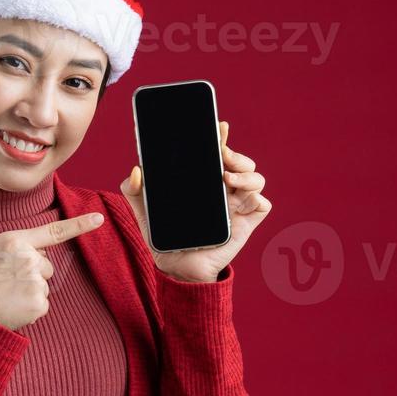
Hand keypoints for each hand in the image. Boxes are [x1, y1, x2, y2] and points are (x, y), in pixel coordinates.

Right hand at [0, 212, 104, 329]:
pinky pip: (42, 303)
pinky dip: (30, 308)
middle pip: (45, 265)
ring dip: (29, 291)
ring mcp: (35, 281)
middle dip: (31, 273)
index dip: (79, 225)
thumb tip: (36, 253)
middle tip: (5, 283)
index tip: (99, 219)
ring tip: (5, 296)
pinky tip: (12, 307)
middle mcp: (28, 258)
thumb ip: (13, 246)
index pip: (52, 232)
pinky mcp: (39, 302)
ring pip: (43, 285)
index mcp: (14, 241)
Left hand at [120, 120, 271, 283]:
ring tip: (225, 177)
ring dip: (246, 171)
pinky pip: (262, 203)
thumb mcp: (145, 214)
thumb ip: (134, 192)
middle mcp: (225, 190)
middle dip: (235, 152)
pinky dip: (255, 197)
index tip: (218, 126)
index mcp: (205, 182)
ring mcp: (238, 206)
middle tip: (221, 152)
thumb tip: (135, 171)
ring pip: (255, 177)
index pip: (218, 153)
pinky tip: (241, 198)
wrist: (178, 269)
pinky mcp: (246, 223)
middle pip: (241, 161)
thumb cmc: (166, 239)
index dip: (221, 138)